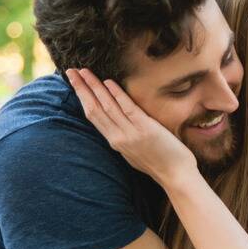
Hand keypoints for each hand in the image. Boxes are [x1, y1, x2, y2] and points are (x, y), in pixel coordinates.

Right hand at [66, 68, 196, 184]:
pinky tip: (108, 82)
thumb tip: (118, 124)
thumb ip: (124, 137)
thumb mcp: (134, 152)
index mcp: (115, 142)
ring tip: (84, 71)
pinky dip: (117, 95)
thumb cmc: (160, 164)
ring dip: (94, 87)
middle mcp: (118, 138)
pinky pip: (127, 109)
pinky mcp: (145, 129)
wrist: (176, 177)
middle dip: (81, 89)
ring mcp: (130, 134)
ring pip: (106, 107)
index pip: (93, 116)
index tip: (74, 83)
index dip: (82, 98)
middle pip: (94, 109)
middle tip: (70, 71)